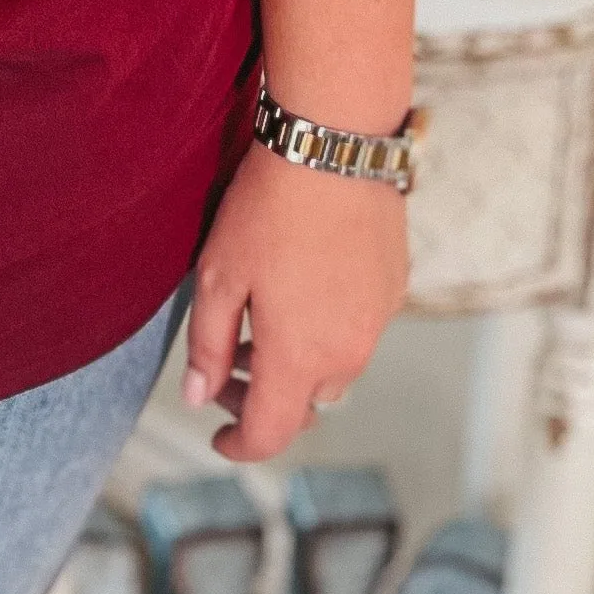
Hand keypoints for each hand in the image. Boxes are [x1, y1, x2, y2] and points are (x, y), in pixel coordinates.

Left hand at [182, 144, 407, 462]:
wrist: (333, 147)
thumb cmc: (267, 210)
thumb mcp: (218, 277)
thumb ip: (208, 346)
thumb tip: (200, 397)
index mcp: (299, 358)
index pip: (270, 434)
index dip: (238, 446)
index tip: (218, 436)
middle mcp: (347, 353)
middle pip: (303, 407)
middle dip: (263, 401)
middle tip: (229, 368)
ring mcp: (377, 323)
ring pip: (334, 372)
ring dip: (297, 366)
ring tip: (261, 325)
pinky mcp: (394, 291)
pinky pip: (358, 333)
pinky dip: (327, 332)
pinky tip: (301, 290)